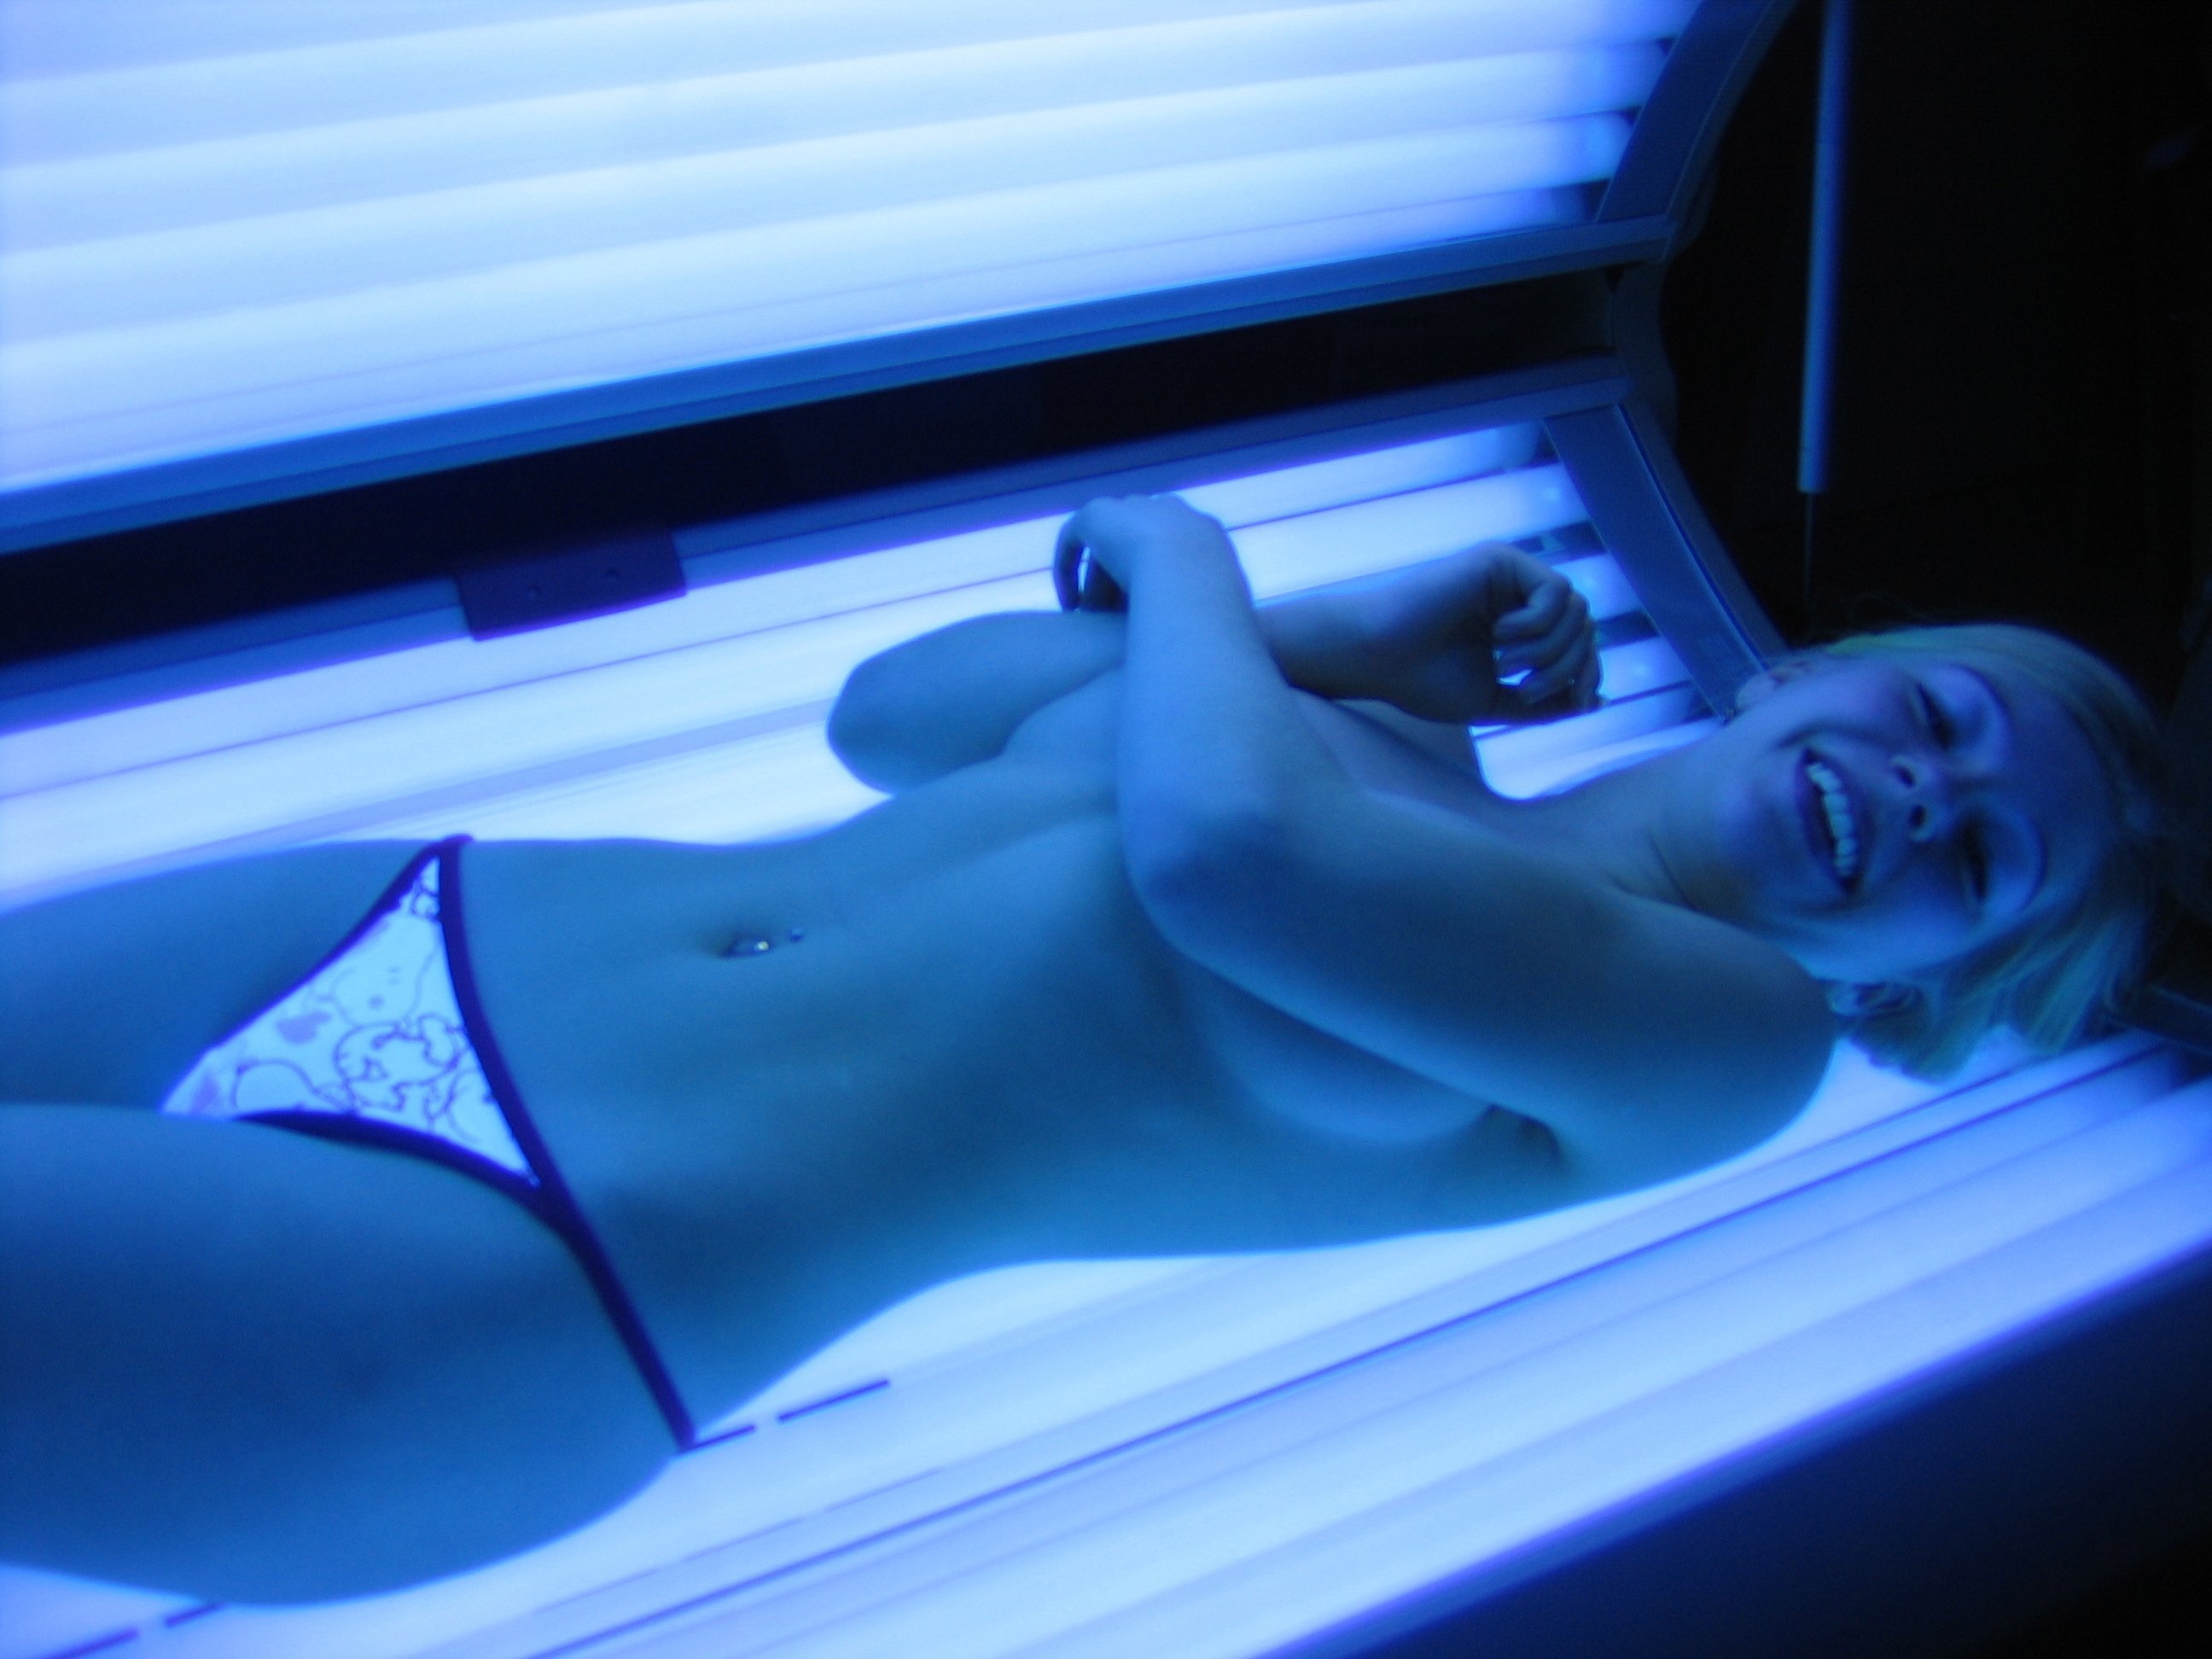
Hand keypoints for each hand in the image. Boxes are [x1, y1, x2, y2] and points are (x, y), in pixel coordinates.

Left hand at [1054, 495, 1233, 611]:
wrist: (1189, 574)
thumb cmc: (1217, 603)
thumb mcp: (1234, 613)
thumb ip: (1224, 616)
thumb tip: (1233, 636)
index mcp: (1205, 530)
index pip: (1181, 540)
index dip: (1163, 570)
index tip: (1152, 603)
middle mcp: (1169, 510)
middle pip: (1142, 529)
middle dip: (1128, 560)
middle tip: (1114, 603)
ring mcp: (1134, 508)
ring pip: (1107, 533)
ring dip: (1096, 569)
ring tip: (1086, 608)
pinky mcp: (1098, 514)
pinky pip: (1075, 535)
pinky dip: (1068, 565)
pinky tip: (1069, 603)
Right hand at [1344, 543, 1599, 723]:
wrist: (1376, 659)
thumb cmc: (1421, 681)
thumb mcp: (1494, 702)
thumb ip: (1541, 703)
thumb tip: (1593, 702)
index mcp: (1517, 624)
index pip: (1578, 643)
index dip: (1587, 674)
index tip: (1578, 701)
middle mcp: (1516, 594)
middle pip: (1585, 626)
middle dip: (1569, 667)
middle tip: (1528, 691)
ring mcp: (1509, 575)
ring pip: (1577, 610)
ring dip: (1551, 650)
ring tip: (1507, 666)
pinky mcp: (1500, 560)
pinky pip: (1555, 592)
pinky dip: (1538, 625)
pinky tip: (1500, 637)